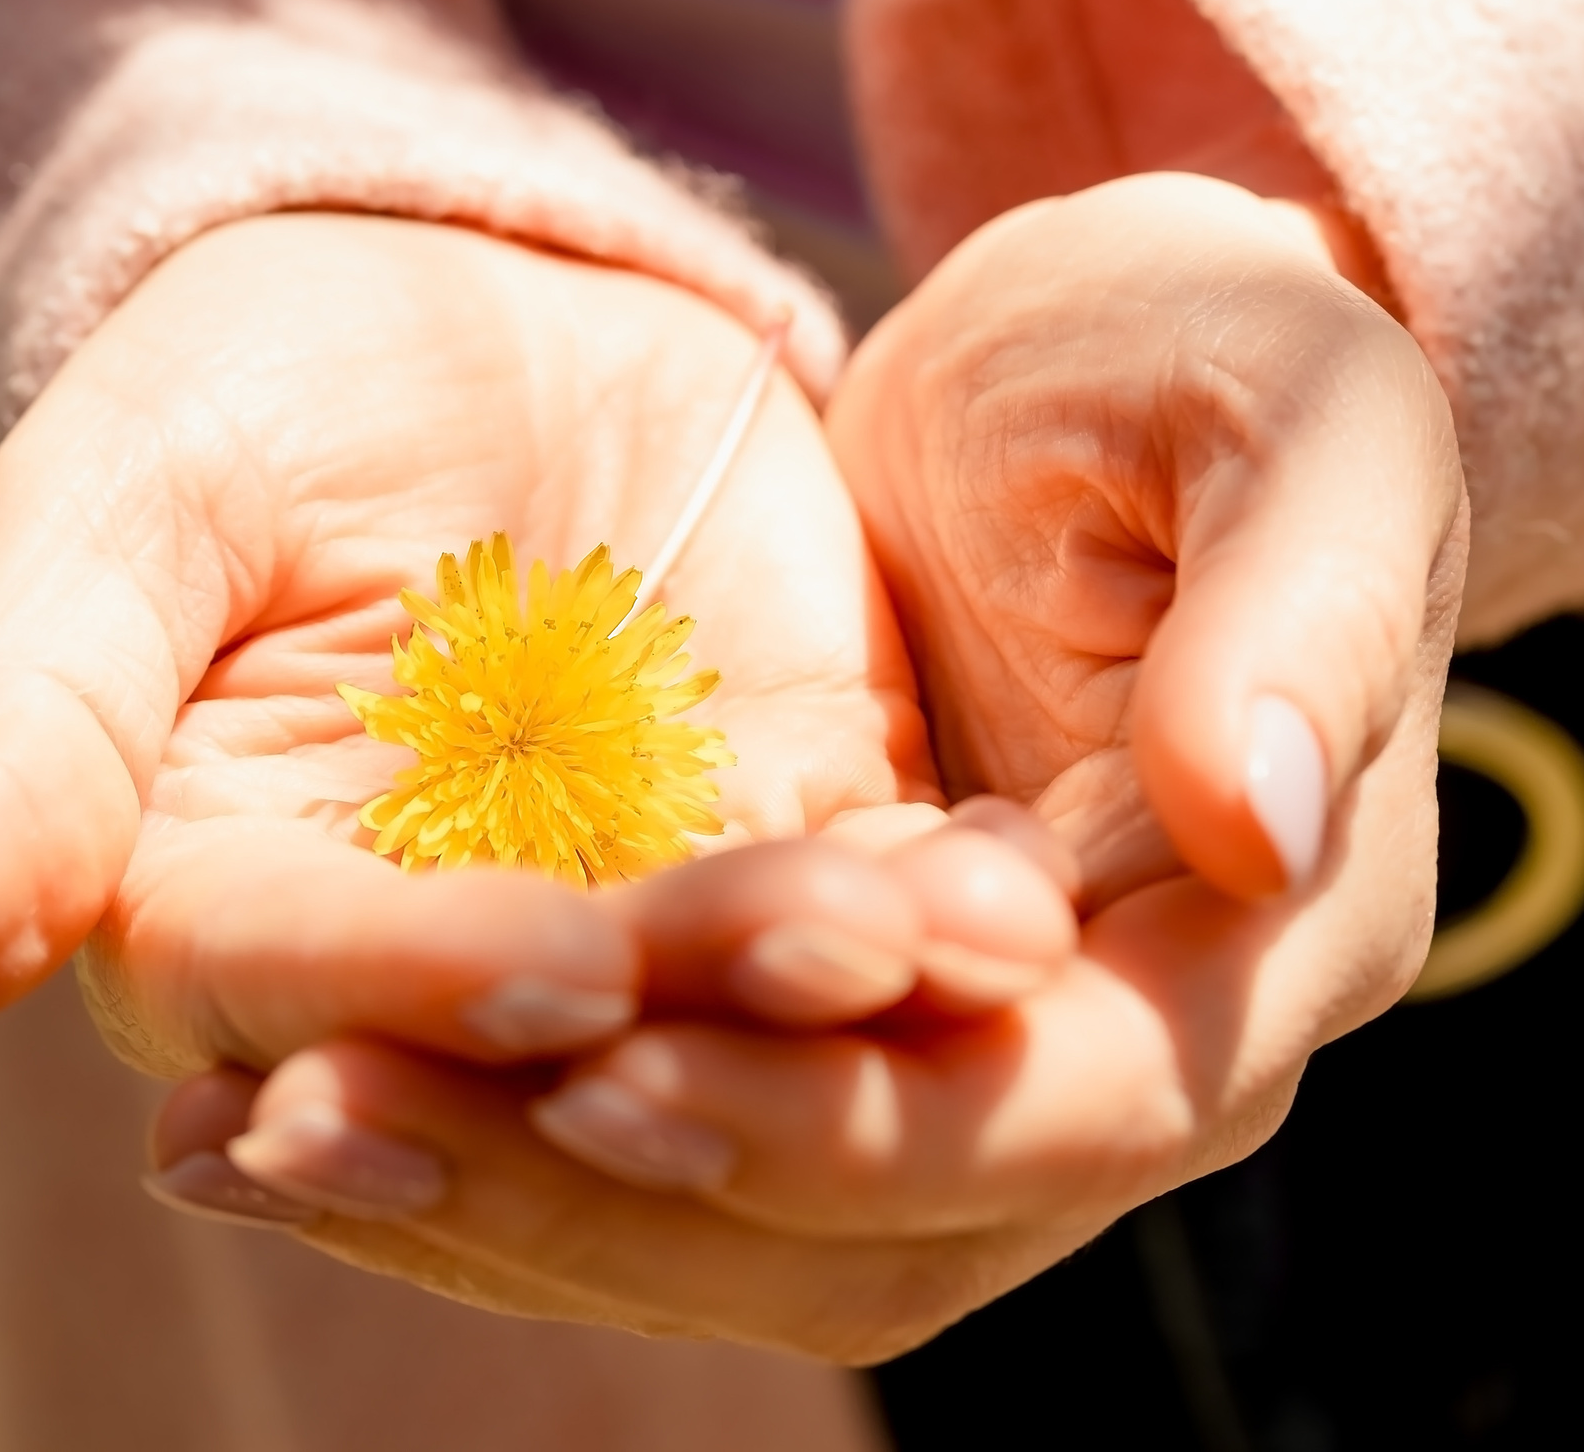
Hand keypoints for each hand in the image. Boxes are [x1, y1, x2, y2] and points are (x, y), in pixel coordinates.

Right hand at [0, 213, 938, 1074]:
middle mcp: (439, 953)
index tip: (561, 961)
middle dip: (697, 1003)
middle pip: (555, 1030)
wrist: (466, 308)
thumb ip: (32, 711)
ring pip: (732, 993)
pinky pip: (865, 893)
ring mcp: (627, 898)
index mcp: (230, 905)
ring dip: (854, 982)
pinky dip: (939, 909)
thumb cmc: (256, 387)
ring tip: (972, 935)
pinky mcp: (786, 827)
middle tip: (833, 952)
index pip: (309, 985)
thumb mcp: (128, 495)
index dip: (429, 985)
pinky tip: (1029, 891)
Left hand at [161, 173, 1468, 1358]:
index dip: (847, 1119)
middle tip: (345, 1121)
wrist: (1116, 365)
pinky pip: (696, 1142)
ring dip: (530, 1202)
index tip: (609, 1070)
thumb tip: (1259, 824)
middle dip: (625, 1195)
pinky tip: (315, 1099)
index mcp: (1290, 931)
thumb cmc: (1220, 353)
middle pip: (892, 1224)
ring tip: (282, 1132)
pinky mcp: (853, 1027)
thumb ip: (1301, 610)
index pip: (1082, 1102)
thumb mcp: (1298, 416)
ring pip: (769, 1231)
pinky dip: (517, 1141)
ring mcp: (994, 1058)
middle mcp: (1150, 1050)